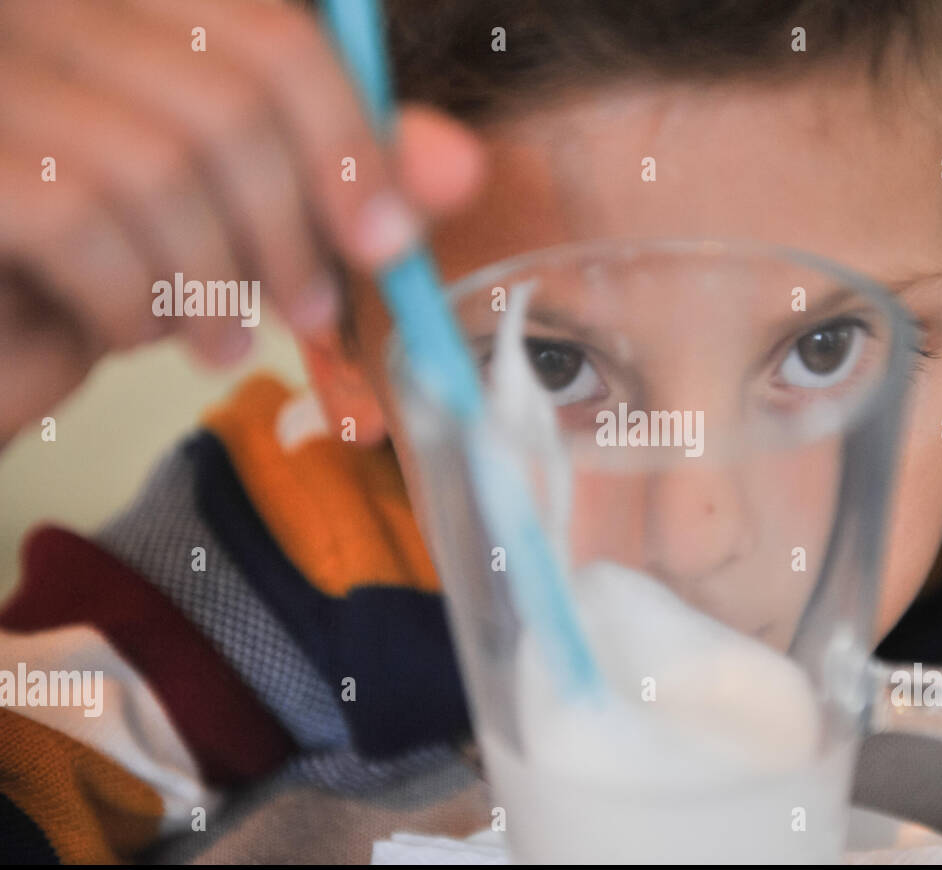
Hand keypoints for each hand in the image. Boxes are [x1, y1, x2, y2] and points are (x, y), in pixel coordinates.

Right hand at [0, 0, 481, 443]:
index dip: (351, 143)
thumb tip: (461, 166)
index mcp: (138, 9)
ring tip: (221, 339)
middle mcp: (56, 11)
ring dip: (216, 279)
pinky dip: (131, 299)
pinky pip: (77, 222)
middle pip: (230, 99)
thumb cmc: (119, 259)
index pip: (276, 35)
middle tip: (313, 312)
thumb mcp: (244, 211)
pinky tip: (137, 330)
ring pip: (159, 167)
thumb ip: (345, 172)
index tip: (387, 242)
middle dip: (293, 231)